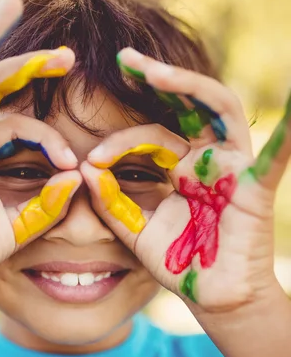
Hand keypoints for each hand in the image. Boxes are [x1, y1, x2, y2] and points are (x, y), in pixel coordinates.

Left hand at [82, 47, 290, 311]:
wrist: (211, 297)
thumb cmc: (179, 262)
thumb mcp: (137, 230)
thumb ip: (113, 203)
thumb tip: (85, 169)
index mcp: (181, 166)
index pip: (150, 136)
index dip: (119, 142)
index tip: (89, 160)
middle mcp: (208, 158)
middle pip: (186, 105)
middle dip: (157, 79)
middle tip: (124, 59)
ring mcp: (233, 167)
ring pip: (218, 110)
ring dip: (189, 86)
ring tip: (152, 71)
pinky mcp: (255, 188)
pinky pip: (273, 158)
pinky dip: (287, 135)